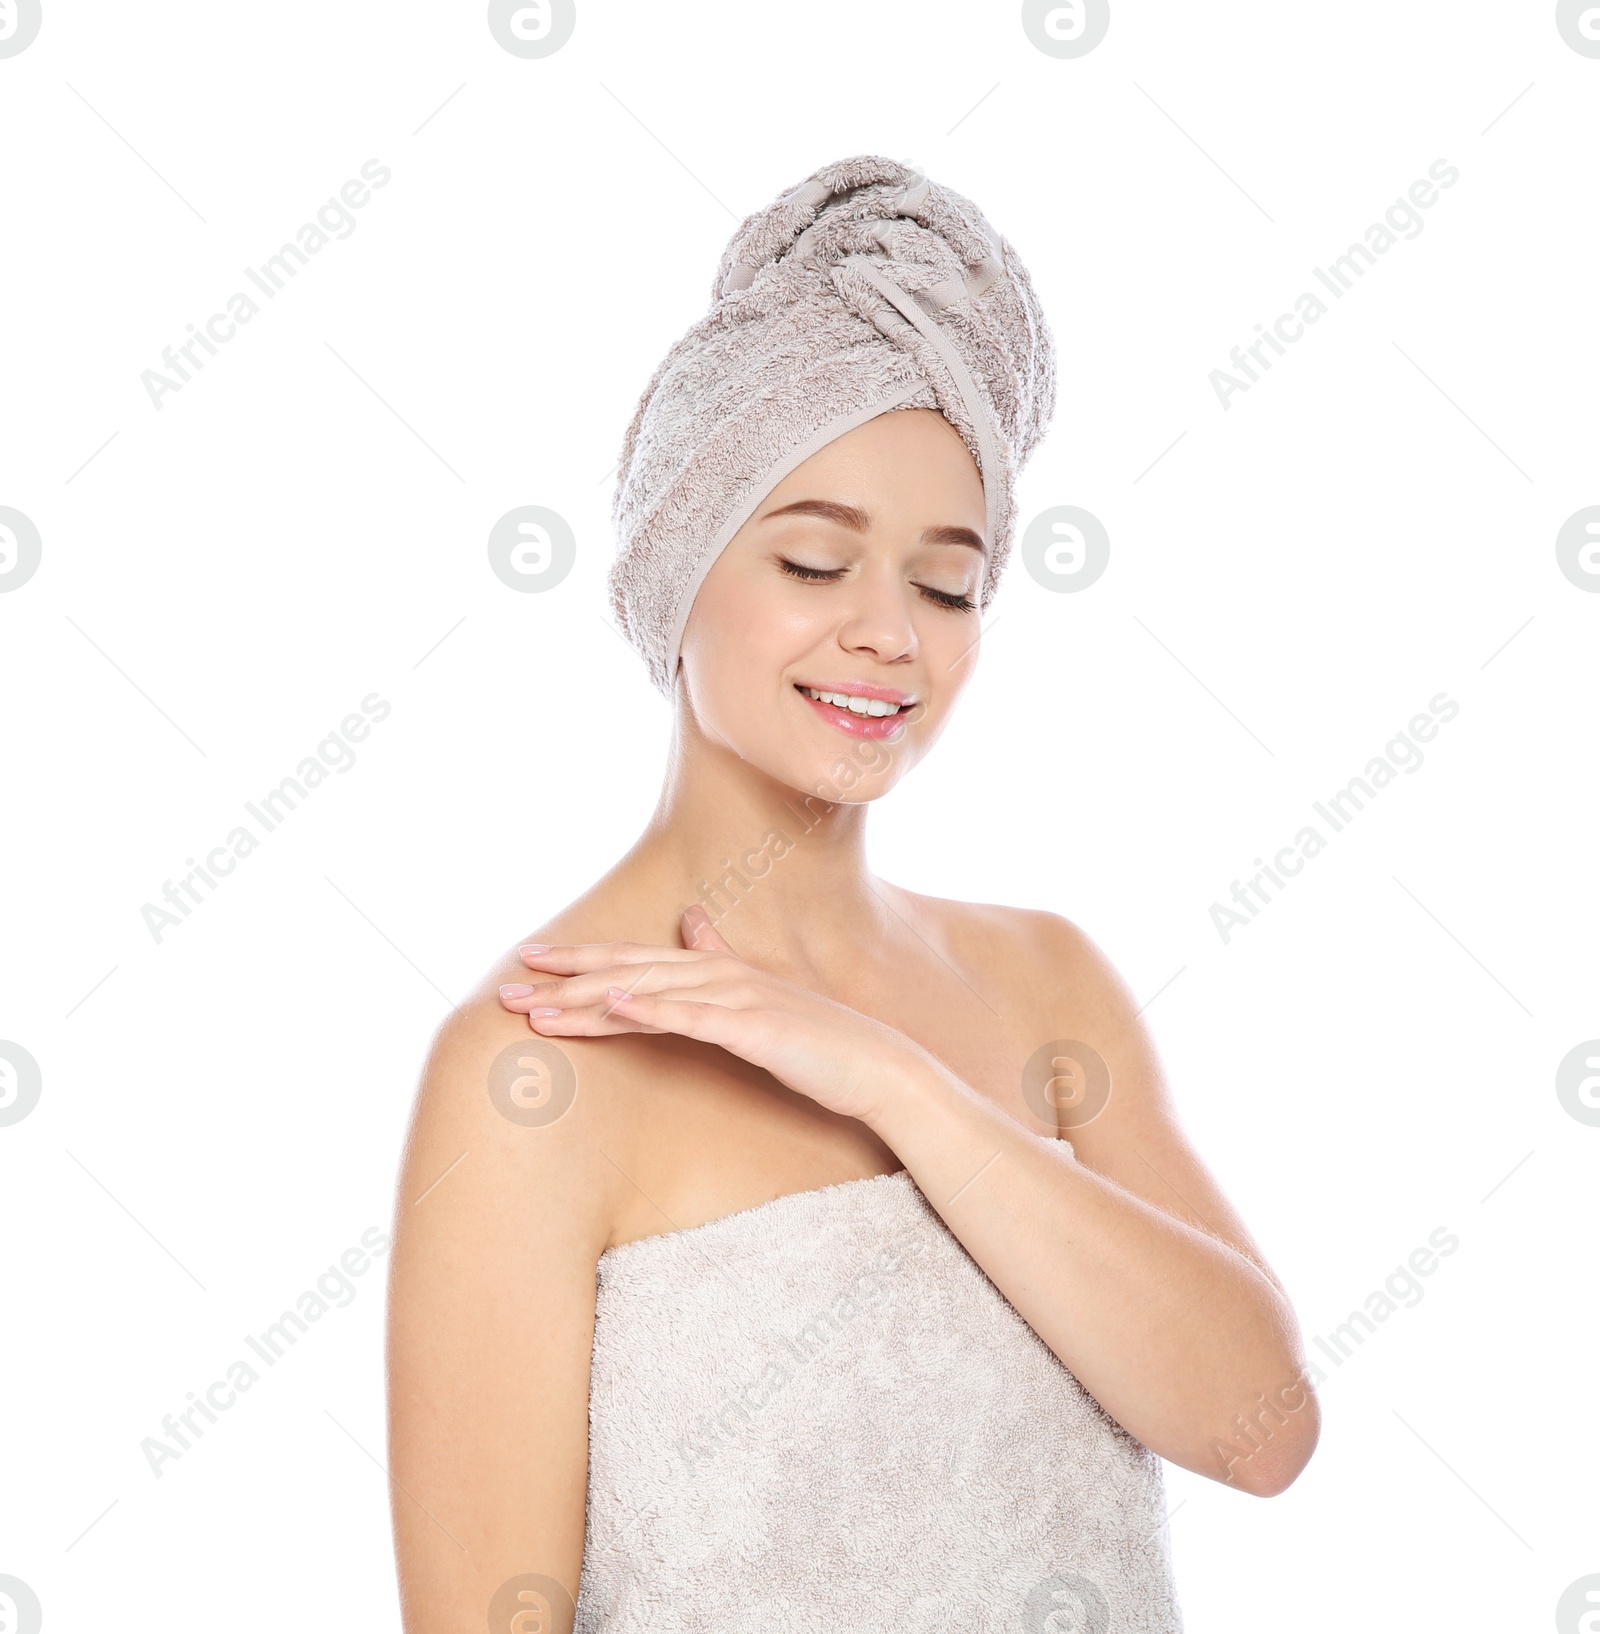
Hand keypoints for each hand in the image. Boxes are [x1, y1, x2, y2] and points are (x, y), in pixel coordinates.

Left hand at [497, 906, 926, 1123]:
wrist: (878, 1069)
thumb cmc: (817, 1043)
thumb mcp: (759, 997)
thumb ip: (721, 957)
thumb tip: (691, 919)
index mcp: (718, 969)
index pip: (636, 961)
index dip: (581, 959)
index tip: (529, 963)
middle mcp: (721, 974)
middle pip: (628, 972)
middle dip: (564, 981)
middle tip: (504, 990)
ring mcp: (737, 999)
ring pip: (647, 994)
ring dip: (587, 1000)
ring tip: (536, 1008)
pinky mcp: (754, 1029)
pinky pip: (692, 1018)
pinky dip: (650, 1010)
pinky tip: (612, 1006)